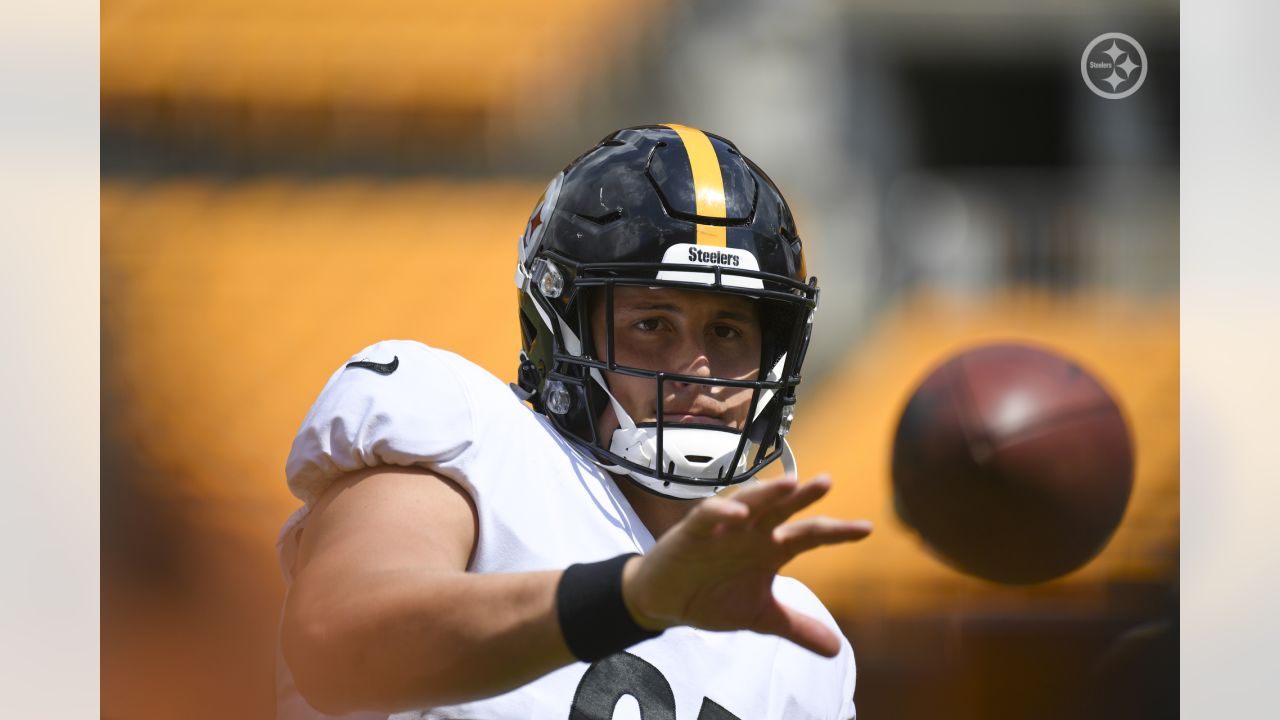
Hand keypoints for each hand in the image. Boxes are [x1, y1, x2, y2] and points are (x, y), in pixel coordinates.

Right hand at [621, 475, 871, 656]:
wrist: (665, 601)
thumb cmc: (712, 597)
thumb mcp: (760, 617)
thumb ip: (796, 627)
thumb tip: (837, 649)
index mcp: (770, 548)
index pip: (809, 535)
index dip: (837, 532)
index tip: (867, 529)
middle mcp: (751, 531)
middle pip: (781, 508)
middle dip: (803, 496)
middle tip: (826, 483)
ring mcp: (724, 528)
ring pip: (749, 502)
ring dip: (767, 493)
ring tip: (789, 484)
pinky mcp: (693, 530)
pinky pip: (709, 515)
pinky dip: (722, 513)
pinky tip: (738, 515)